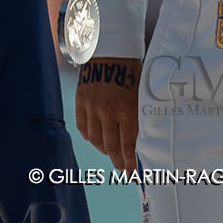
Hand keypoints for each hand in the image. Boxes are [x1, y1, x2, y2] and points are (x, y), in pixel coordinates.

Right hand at [74, 56, 141, 170]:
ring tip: (111, 154)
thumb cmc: (132, 71)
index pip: (128, 145)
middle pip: (111, 147)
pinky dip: (91, 137)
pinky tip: (98, 139)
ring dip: (104, 150)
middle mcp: (108, 111)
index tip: (132, 172)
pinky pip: (84, 128)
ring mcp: (92, 107)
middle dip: (118, 161)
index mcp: (127, 109)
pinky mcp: (80, 102)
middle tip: (122, 168)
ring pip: (96, 140)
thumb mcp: (141, 93)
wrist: (111, 50)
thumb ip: (139, 116)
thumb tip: (142, 141)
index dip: (130, 162)